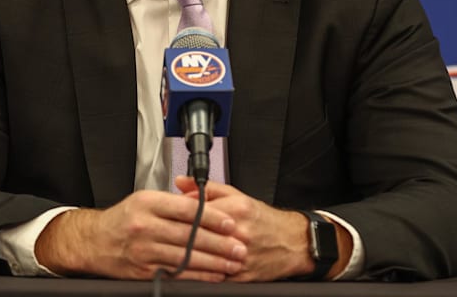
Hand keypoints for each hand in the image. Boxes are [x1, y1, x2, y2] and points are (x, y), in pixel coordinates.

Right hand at [34, 189, 246, 281]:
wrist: (94, 241)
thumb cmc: (123, 219)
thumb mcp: (144, 200)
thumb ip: (173, 201)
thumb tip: (205, 202)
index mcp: (148, 203)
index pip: (187, 210)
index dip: (213, 217)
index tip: (231, 223)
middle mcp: (145, 226)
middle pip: (190, 235)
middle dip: (219, 243)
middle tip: (239, 246)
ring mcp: (144, 250)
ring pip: (185, 257)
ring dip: (213, 262)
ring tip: (232, 263)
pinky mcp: (144, 270)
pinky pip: (176, 273)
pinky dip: (197, 275)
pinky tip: (212, 275)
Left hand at [174, 176, 318, 281]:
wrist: (292, 242)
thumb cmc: (264, 220)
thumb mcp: (238, 196)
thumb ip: (207, 190)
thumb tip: (181, 182)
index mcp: (236, 210)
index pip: (197, 211)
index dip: (177, 212)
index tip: (167, 215)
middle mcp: (238, 233)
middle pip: (198, 235)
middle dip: (178, 234)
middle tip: (164, 234)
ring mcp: (239, 256)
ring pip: (204, 257)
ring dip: (185, 255)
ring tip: (171, 252)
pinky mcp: (241, 275)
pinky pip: (213, 275)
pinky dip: (200, 272)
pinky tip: (189, 268)